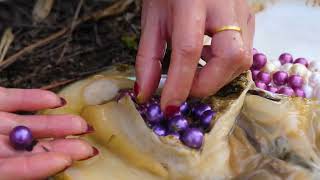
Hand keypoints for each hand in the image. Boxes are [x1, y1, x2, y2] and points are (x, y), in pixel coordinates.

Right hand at [0, 87, 96, 179]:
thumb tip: (7, 170)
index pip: (12, 171)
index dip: (38, 167)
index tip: (65, 161)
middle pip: (27, 149)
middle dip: (59, 148)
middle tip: (87, 148)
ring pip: (26, 125)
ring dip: (55, 124)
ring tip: (82, 125)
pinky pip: (14, 100)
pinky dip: (35, 99)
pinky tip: (59, 101)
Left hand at [135, 0, 253, 113]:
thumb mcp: (152, 21)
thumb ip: (148, 59)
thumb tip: (145, 94)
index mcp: (191, 2)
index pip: (189, 49)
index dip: (179, 84)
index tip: (169, 107)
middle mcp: (225, 6)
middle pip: (230, 57)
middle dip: (207, 84)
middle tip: (186, 89)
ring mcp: (243, 12)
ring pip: (242, 59)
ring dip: (217, 77)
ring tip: (196, 71)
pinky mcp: (250, 18)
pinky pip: (245, 53)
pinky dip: (225, 66)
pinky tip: (209, 58)